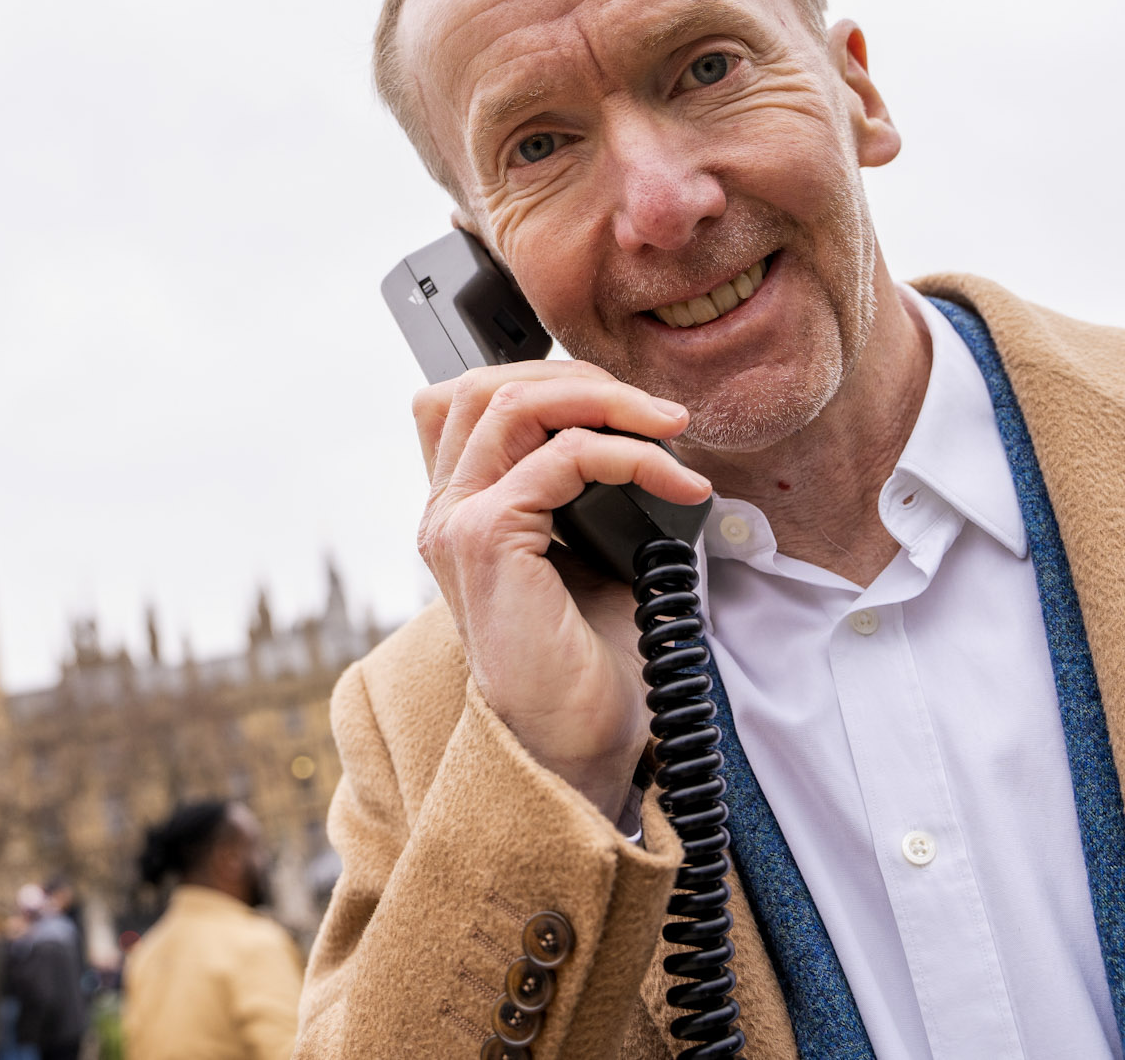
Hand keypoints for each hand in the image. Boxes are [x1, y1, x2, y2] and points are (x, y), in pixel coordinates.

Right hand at [414, 361, 711, 820]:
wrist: (579, 746)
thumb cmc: (587, 665)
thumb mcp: (594, 551)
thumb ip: (594, 487)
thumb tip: (655, 432)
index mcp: (462, 509)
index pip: (478, 399)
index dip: (553, 382)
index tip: (630, 409)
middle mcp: (445, 509)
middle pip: (489, 384)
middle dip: (583, 379)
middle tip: (657, 412)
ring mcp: (457, 521)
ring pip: (516, 401)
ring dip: (607, 401)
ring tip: (670, 426)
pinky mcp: (486, 539)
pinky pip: (563, 457)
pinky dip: (632, 455)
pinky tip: (678, 481)